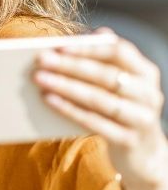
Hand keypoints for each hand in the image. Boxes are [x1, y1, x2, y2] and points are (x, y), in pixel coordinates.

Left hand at [34, 28, 167, 189]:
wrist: (143, 154)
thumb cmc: (122, 110)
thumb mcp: (119, 86)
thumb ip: (105, 62)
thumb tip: (87, 35)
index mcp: (146, 73)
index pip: (120, 52)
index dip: (89, 48)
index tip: (60, 45)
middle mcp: (149, 94)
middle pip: (106, 75)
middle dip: (70, 66)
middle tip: (41, 60)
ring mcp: (142, 118)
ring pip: (100, 99)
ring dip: (67, 87)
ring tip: (40, 79)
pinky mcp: (130, 141)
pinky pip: (96, 123)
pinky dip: (70, 110)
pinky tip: (49, 100)